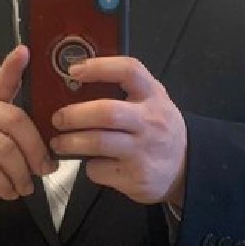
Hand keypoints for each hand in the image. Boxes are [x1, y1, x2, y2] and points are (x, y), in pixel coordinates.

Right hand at [0, 46, 56, 211]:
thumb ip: (14, 133)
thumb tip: (51, 151)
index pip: (1, 80)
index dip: (12, 66)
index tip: (25, 51)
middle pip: (14, 121)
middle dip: (36, 149)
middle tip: (45, 170)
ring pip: (3, 149)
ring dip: (21, 174)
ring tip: (26, 187)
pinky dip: (4, 185)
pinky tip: (9, 192)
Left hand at [48, 56, 187, 206]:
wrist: (185, 168)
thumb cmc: (159, 129)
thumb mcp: (153, 102)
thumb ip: (125, 90)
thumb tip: (76, 81)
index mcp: (153, 96)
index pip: (129, 71)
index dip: (99, 67)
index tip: (74, 70)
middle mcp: (151, 122)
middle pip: (107, 112)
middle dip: (74, 115)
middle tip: (58, 118)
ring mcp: (144, 151)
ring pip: (98, 143)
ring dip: (71, 142)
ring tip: (59, 142)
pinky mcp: (136, 177)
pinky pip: (100, 169)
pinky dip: (89, 166)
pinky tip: (91, 162)